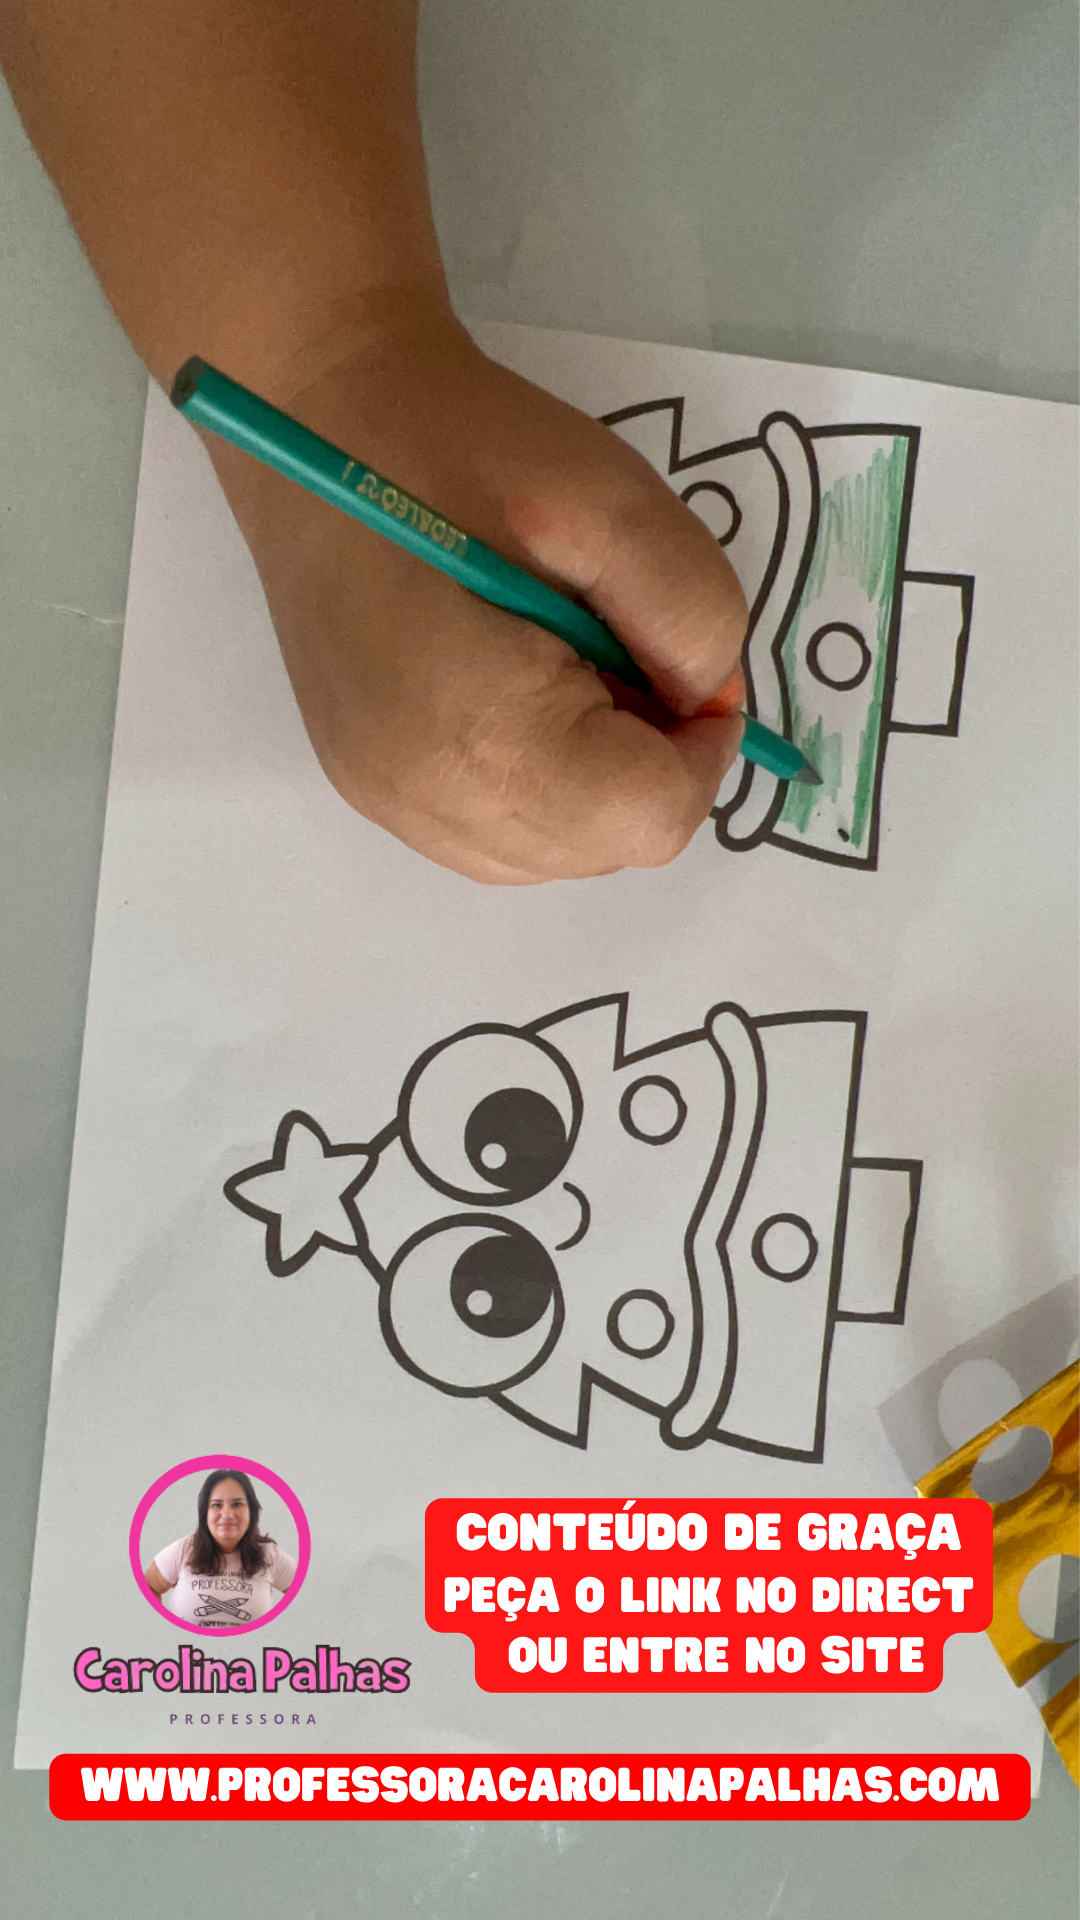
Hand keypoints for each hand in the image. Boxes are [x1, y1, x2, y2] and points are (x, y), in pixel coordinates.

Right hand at [210, 308, 746, 883]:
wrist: (319, 415)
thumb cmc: (466, 446)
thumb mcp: (618, 503)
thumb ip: (695, 618)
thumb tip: (708, 704)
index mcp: (486, 738)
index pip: (651, 819)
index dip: (701, 748)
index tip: (677, 661)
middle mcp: (426, 800)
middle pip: (605, 850)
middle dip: (647, 767)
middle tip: (616, 653)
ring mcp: (386, 803)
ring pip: (553, 855)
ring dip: (596, 784)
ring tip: (563, 669)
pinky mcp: (366, 786)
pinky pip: (495, 837)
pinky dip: (539, 789)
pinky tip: (518, 697)